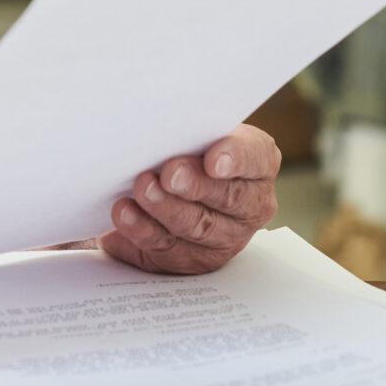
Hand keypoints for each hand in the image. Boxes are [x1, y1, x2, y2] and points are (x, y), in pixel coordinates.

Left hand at [101, 125, 280, 275]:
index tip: (214, 160)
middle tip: (170, 174)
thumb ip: (194, 131)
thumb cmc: (189, 149)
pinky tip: (126, 213)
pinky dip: (143, 230)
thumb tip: (167, 127)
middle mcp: (249, 205)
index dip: (236, 158)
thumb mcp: (199, 133)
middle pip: (229, 198)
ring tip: (143, 190)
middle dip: (196, 186)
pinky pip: (168, 248)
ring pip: (198, 226)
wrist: (169, 180)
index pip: (256, 158)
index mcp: (258, 165)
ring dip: (167, 208)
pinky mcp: (190, 258)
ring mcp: (223, 237)